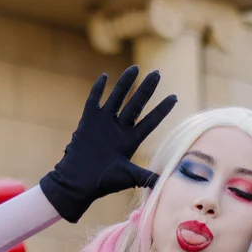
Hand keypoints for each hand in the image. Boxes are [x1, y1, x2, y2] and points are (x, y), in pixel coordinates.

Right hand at [38, 66, 177, 222]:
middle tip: (157, 73)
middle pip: (136, 103)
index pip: (151, 121)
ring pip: (117, 98)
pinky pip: (93, 101)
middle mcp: (119, 129)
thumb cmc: (103, 182)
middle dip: (147, 88)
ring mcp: (104, 123)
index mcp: (131, 141)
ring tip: (136, 68)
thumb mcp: (129, 177)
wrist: (77, 183)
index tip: (174, 97)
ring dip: (125, 83)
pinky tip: (104, 76)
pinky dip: (98, 89)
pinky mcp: (88, 121)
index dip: (162, 109)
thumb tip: (166, 182)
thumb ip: (146, 176)